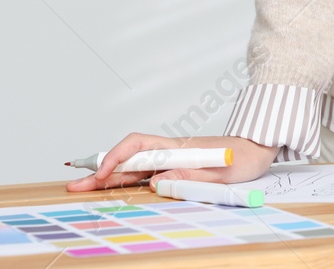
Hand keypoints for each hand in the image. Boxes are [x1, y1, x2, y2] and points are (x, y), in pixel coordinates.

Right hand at [63, 134, 279, 191]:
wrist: (259, 149)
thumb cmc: (243, 157)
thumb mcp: (221, 170)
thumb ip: (191, 174)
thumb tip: (157, 182)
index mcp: (178, 147)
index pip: (137, 146)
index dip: (116, 158)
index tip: (102, 175)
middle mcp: (169, 151)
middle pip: (128, 158)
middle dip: (100, 171)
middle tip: (74, 185)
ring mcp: (170, 159)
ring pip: (132, 166)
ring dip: (107, 176)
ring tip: (82, 187)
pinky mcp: (175, 168)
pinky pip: (144, 173)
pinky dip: (123, 179)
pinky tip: (109, 186)